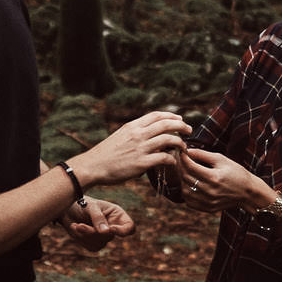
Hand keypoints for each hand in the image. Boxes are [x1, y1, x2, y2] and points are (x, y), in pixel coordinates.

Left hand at [64, 196, 132, 251]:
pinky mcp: (94, 243)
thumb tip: (106, 232)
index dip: (123, 231)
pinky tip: (76, 228)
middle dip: (94, 232)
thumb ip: (98, 218)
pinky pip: (92, 247)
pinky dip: (82, 239)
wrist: (67, 209)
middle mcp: (113, 226)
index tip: (111, 229)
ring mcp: (104, 236)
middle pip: (110, 237)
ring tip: (76, 225)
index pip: (129, 227)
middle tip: (80, 225)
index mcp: (117, 215)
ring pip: (100, 243)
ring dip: (86, 235)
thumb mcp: (90, 206)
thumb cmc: (81, 203)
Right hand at [73, 109, 190, 186]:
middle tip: (189, 130)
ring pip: (168, 139)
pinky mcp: (141, 163)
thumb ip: (135, 133)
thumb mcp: (120, 136)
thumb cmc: (105, 154)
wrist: (93, 166)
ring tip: (183, 147)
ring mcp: (140, 148)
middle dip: (181, 126)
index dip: (170, 116)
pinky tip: (173, 161)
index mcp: (132, 126)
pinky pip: (164, 158)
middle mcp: (138, 134)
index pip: (156, 115)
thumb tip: (148, 134)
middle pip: (166, 124)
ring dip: (180, 142)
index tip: (179, 119)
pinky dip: (172, 158)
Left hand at [179, 146, 276, 213]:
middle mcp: (210, 191)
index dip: (183, 158)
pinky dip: (186, 193)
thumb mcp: (222, 160)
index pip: (191, 166)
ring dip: (182, 181)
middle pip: (186, 178)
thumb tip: (188, 151)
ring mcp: (208, 202)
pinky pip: (189, 202)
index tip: (181, 152)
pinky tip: (190, 185)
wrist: (248, 192)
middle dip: (181, 167)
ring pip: (185, 191)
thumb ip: (203, 155)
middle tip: (181, 161)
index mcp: (214, 177)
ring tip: (185, 172)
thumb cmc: (236, 173)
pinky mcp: (208, 208)